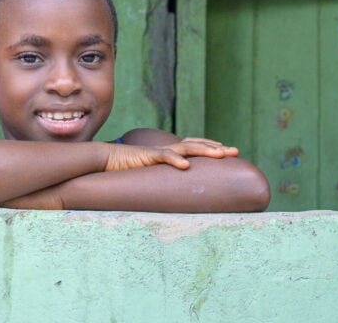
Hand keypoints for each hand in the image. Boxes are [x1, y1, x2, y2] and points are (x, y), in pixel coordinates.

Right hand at [103, 136, 239, 172]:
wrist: (103, 159)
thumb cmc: (124, 170)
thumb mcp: (149, 175)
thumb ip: (161, 179)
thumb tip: (174, 192)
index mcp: (167, 153)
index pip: (194, 146)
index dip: (210, 147)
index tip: (227, 151)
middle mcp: (166, 150)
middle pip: (196, 144)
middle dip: (216, 147)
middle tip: (235, 151)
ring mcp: (157, 152)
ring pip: (185, 147)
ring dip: (204, 150)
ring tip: (220, 154)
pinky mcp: (146, 156)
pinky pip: (163, 156)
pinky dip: (175, 160)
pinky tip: (186, 166)